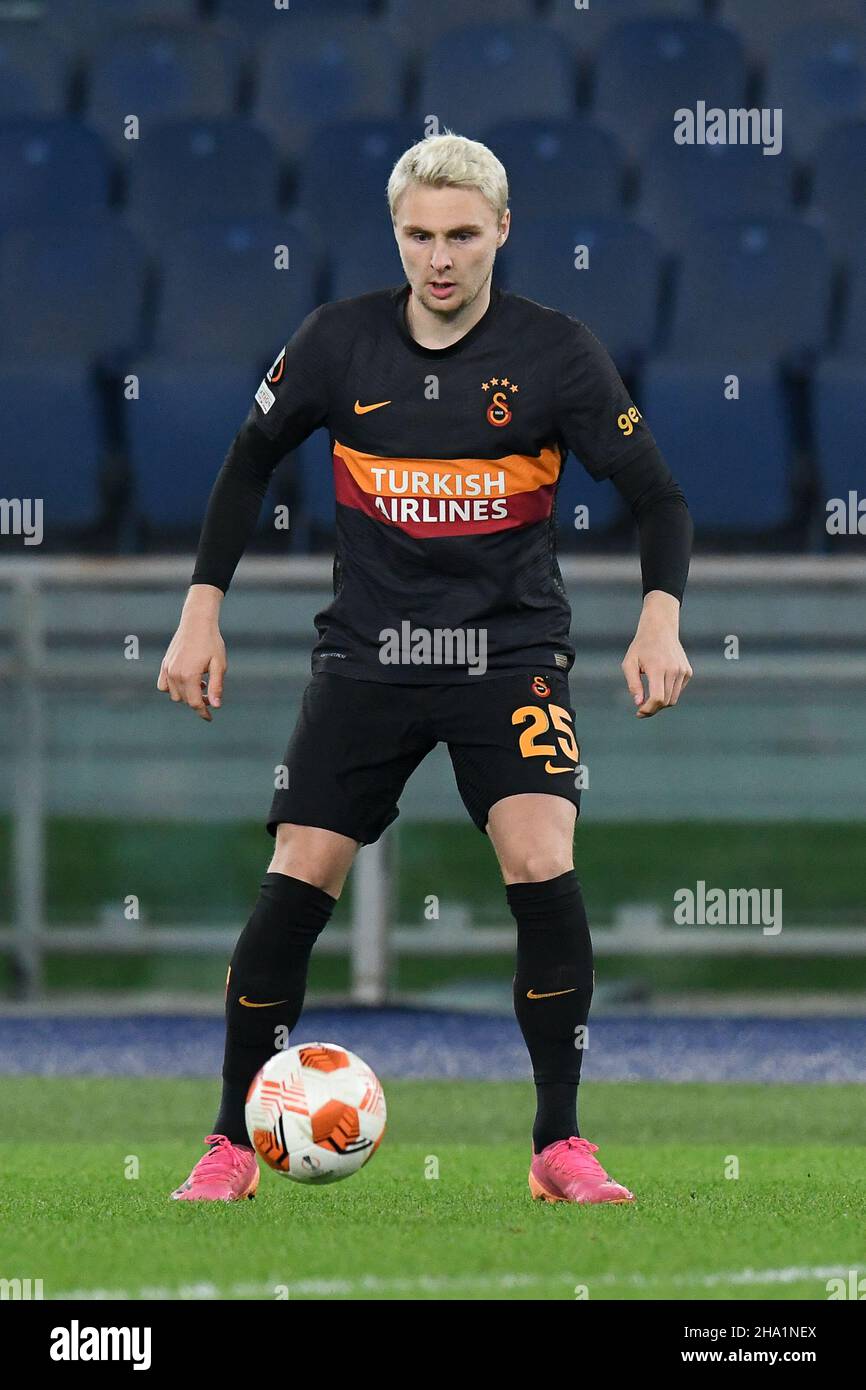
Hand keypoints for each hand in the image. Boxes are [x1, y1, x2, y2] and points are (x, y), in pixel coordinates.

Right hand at [157, 585, 225, 721]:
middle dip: (198, 702)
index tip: (210, 717)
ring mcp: (168, 669)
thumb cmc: (211, 642)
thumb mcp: (219, 664)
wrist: (197, 622)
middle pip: (186, 700)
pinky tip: (186, 682)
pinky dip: (173, 689)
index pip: (195, 703)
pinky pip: (164, 686)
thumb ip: (216, 686)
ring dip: (187, 695)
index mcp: (190, 675)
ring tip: (201, 683)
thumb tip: (216, 706)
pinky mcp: (165, 664)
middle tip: (211, 694)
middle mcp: (175, 674)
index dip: (203, 712)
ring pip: (175, 695)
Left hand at [621, 590, 692, 718]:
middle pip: (666, 702)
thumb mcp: (629, 663)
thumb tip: (639, 703)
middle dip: (653, 709)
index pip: (657, 698)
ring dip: (661, 702)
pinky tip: (660, 684)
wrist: (660, 629)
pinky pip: (678, 690)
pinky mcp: (687, 672)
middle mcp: (674, 670)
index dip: (648, 709)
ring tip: (648, 699)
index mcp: (658, 668)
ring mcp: (683, 671)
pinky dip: (669, 693)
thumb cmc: (641, 647)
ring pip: (673, 698)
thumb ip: (633, 684)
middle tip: (641, 709)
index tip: (639, 712)